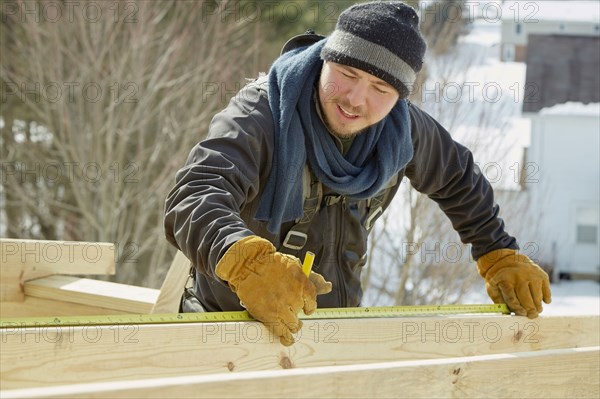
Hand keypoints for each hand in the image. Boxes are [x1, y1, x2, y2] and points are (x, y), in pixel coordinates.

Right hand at [215, 235, 331, 344]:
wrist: (249, 264)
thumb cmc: (270, 263)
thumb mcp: (295, 265)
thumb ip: (312, 278)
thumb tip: (328, 287)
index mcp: (303, 284)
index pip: (312, 301)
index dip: (309, 307)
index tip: (307, 308)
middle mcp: (294, 297)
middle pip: (301, 313)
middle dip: (297, 314)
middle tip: (292, 313)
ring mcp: (281, 308)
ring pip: (293, 325)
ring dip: (293, 326)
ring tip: (292, 326)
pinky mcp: (269, 316)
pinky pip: (280, 331)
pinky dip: (285, 337)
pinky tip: (287, 339)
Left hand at [477, 248, 550, 317]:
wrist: (506, 259)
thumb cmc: (499, 277)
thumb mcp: (492, 286)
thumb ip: (498, 301)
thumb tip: (508, 316)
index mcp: (505, 279)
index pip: (513, 300)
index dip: (518, 309)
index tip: (522, 314)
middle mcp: (519, 276)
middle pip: (527, 300)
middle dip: (530, 311)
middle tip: (532, 315)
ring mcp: (532, 275)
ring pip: (538, 297)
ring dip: (538, 306)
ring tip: (536, 310)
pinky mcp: (542, 274)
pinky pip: (547, 291)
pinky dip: (546, 298)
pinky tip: (544, 301)